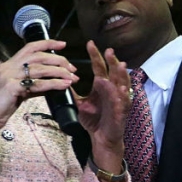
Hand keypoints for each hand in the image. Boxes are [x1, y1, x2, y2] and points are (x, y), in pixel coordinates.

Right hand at [0, 39, 78, 134]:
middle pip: (38, 56)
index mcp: (8, 66)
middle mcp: (8, 67)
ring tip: (72, 77)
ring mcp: (9, 76)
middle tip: (72, 68)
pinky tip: (64, 86)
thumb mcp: (16, 93)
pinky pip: (37, 84)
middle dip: (58, 59)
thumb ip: (31, 86)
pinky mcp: (11, 87)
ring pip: (40, 68)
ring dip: (59, 72)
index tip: (62, 45)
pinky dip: (53, 84)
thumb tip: (50, 84)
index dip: (47, 43)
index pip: (29, 48)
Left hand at [74, 40, 129, 157]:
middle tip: (108, 50)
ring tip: (118, 64)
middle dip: (112, 61)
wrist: (100, 138)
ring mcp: (119, 101)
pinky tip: (119, 88)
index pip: (99, 67)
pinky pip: (122, 102)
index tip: (90, 43)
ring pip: (122, 84)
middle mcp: (112, 90)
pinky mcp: (121, 112)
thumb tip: (59, 80)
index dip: (95, 55)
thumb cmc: (93, 120)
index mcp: (102, 86)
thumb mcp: (80, 103)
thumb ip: (72, 91)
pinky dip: (120, 95)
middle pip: (113, 72)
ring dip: (120, 74)